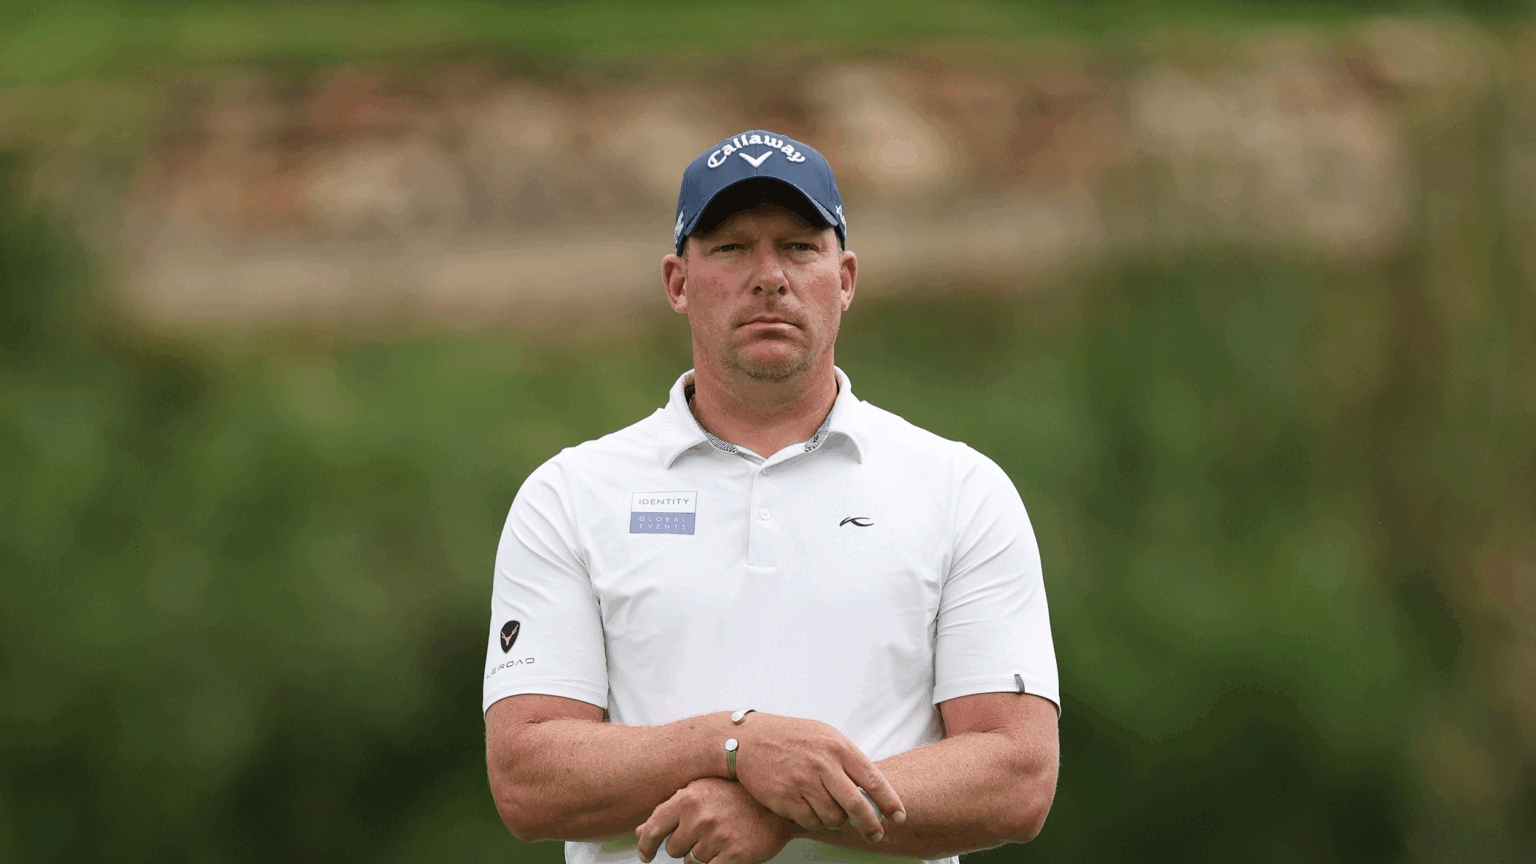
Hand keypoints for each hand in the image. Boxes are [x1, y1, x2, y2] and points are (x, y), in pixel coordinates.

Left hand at [637, 778, 795, 863]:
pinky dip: (714, 863)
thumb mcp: (702, 792)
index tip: (644, 854)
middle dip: (684, 846)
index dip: (645, 845)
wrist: (776, 805)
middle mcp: (700, 817)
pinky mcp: (733, 855)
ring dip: (702, 854)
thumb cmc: (738, 795)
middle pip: (673, 849)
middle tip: (703, 833)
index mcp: (688, 798)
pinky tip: (725, 850)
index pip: (653, 828)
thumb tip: (641, 830)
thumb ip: (670, 809)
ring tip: (720, 836)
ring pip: (692, 861)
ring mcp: (716, 837)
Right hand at [730, 713, 904, 840]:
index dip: (889, 801)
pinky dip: (815, 821)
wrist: (747, 740)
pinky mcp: (785, 798)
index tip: (899, 816)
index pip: (873, 779)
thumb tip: (872, 784)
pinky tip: (810, 810)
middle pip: (857, 806)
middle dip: (871, 825)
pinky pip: (810, 821)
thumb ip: (847, 758)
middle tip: (876, 833)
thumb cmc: (790, 737)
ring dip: (837, 820)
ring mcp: (803, 782)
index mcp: (837, 747)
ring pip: (833, 817)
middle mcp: (823, 765)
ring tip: (830, 811)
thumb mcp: (824, 735)